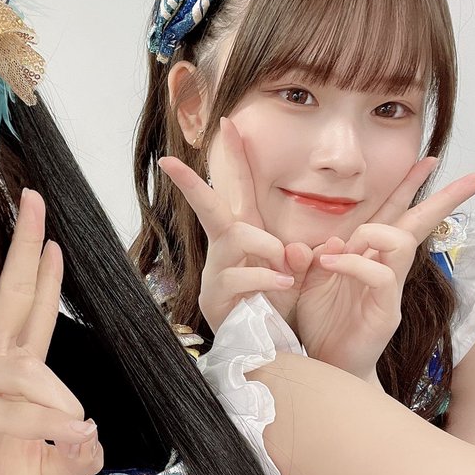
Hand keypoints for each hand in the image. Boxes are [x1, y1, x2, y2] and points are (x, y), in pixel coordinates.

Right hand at [0, 189, 102, 474]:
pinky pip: (12, 405)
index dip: (42, 280)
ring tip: (77, 433)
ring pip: (26, 368)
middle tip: (37, 203)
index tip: (56, 244)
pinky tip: (65, 436)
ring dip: (59, 402)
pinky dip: (43, 423)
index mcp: (1, 381)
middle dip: (26, 250)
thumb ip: (73, 452)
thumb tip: (94, 435)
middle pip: (9, 298)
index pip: (26, 318)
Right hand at [159, 117, 298, 331]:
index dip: (235, 156)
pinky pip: (240, 277)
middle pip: (209, 208)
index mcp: (244, 239)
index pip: (238, 190)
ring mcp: (216, 275)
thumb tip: (303, 247)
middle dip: (189, 184)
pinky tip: (284, 284)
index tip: (228, 122)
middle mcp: (224, 251)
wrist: (271, 353)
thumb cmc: (280, 310)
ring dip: (263, 245)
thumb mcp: (298, 277)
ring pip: (233, 238)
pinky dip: (266, 278)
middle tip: (170, 163)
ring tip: (285, 262)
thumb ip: (303, 258)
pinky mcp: (215, 301)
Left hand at [290, 160, 474, 377]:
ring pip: (401, 241)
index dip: (410, 186)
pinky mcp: (386, 311)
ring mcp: (390, 290)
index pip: (395, 213)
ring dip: (370, 234)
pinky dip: (354, 263)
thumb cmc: (320, 326)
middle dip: (448, 197)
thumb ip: (306, 261)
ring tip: (339, 250)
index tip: (430, 160)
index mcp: (369, 256)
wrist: (325, 368)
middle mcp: (387, 269)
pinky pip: (380, 274)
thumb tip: (311, 244)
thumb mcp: (305, 284)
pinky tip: (331, 264)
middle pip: (421, 223)